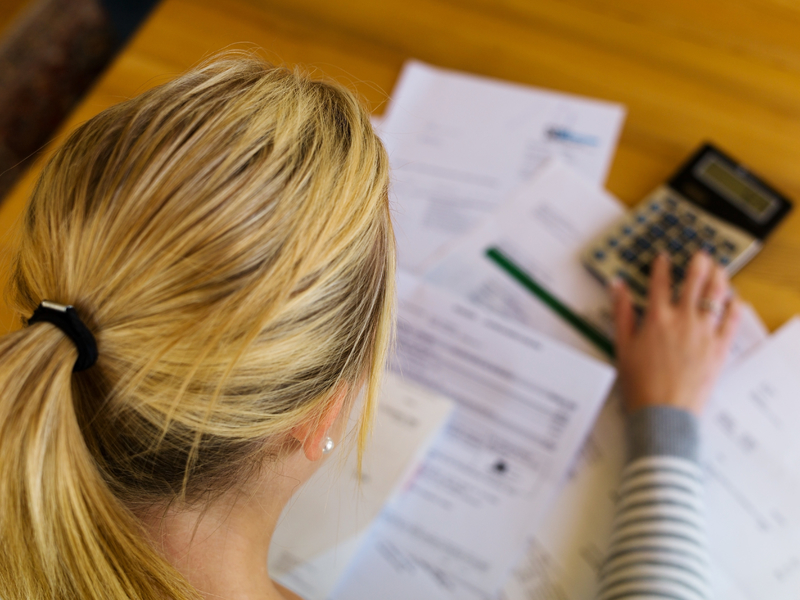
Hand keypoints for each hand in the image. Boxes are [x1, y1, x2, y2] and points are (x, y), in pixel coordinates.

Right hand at [612, 252, 741, 415]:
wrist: (663, 412)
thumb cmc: (641, 384)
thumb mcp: (622, 346)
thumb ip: (621, 313)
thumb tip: (616, 287)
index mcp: (656, 319)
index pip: (659, 283)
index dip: (662, 266)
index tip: (664, 256)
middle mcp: (682, 320)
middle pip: (693, 282)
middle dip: (698, 264)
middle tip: (701, 255)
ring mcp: (703, 333)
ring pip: (715, 296)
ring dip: (718, 278)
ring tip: (719, 269)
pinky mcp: (719, 348)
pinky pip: (731, 321)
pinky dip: (734, 307)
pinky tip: (734, 300)